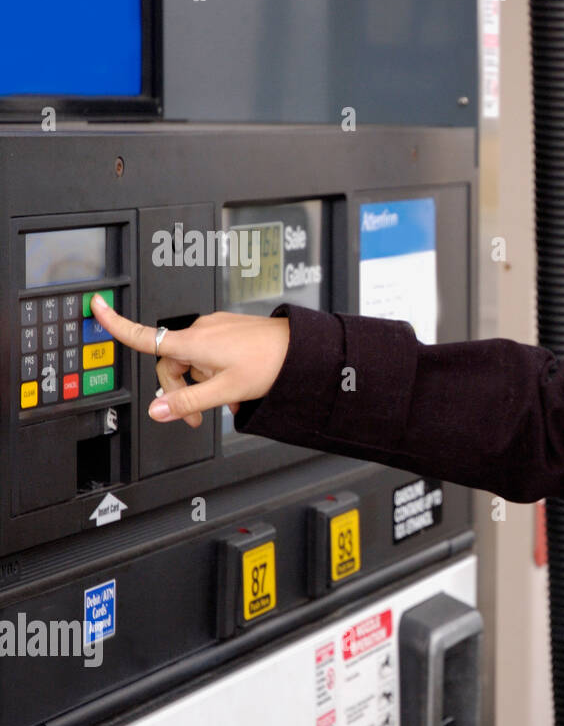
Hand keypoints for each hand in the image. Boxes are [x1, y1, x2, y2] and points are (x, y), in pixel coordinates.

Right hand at [90, 294, 290, 428]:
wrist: (303, 349)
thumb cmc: (270, 363)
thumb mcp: (226, 390)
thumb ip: (188, 403)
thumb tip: (157, 412)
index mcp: (193, 341)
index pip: (144, 335)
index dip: (117, 324)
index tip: (97, 308)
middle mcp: (201, 329)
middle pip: (172, 363)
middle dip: (181, 391)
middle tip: (198, 417)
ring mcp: (217, 328)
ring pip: (194, 362)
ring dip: (204, 385)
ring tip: (229, 402)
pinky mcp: (230, 331)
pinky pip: (212, 355)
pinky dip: (217, 374)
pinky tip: (237, 390)